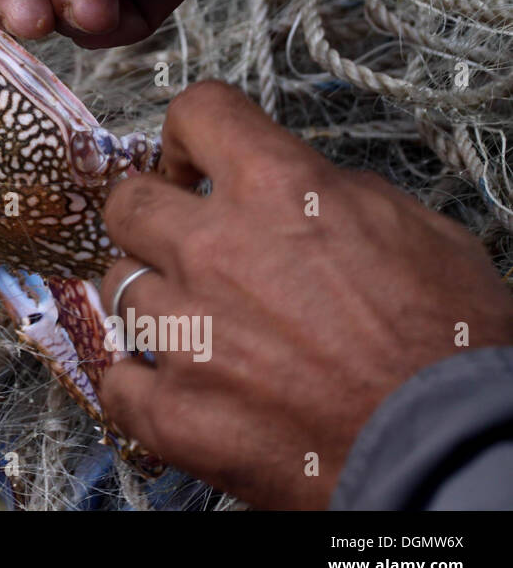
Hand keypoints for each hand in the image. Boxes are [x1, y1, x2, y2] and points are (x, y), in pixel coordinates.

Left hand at [96, 81, 512, 508]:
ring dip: (153, 301)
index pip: (199, 113)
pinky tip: (170, 382)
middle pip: (127, 203)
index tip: (190, 161)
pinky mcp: (172, 409)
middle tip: (178, 240)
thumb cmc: (451, 349)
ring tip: (197, 325)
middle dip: (149, 215)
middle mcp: (214, 250)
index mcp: (279, 191)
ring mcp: (184, 332)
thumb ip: (334, 193)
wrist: (452, 455)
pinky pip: (115, 379)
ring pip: (118, 289)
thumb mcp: (418, 230)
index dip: (188, 134)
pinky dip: (137, 380)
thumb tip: (296, 188)